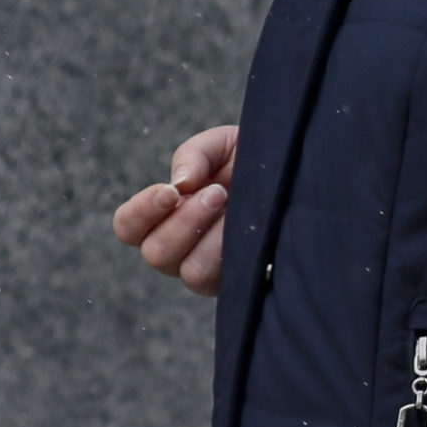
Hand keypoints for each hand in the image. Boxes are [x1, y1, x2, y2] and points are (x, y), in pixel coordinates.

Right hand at [111, 125, 238, 296]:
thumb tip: (179, 183)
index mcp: (166, 215)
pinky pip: (225, 279)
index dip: (141, 212)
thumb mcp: (223, 144)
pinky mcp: (238, 281)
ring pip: (190, 271)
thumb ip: (195, 155)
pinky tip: (250, 228)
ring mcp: (209, 268)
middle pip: (156, 252)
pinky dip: (234, 252)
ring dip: (212, 236)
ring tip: (233, 206)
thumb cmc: (252, 158)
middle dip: (185, 220)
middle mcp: (180, 247)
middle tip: (217, 192)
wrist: (297, 170)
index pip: (128, 227)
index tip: (169, 192)